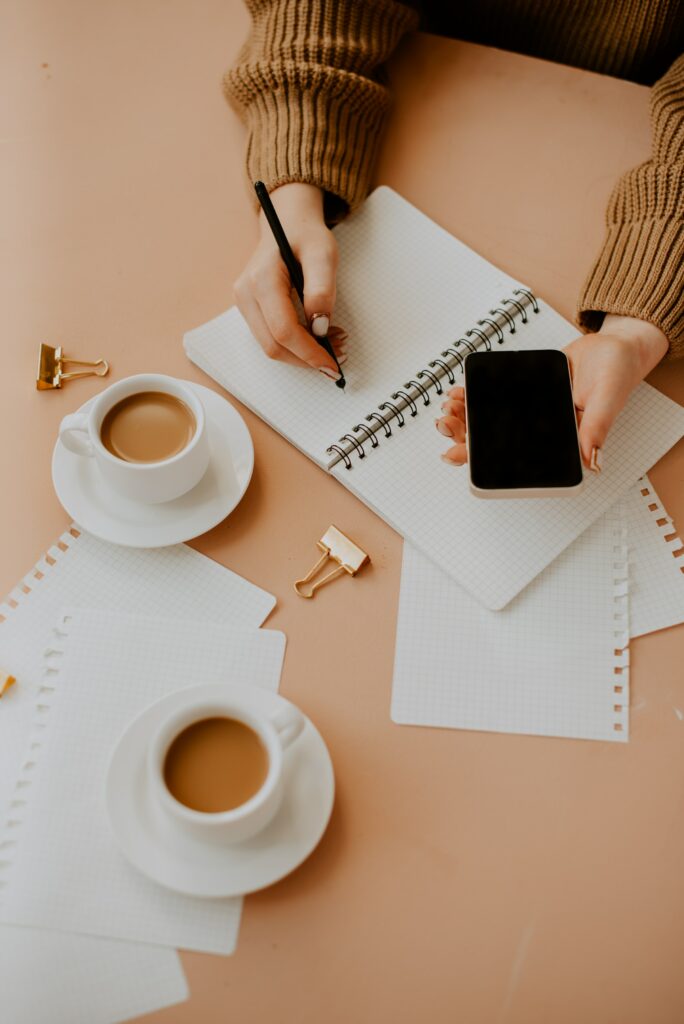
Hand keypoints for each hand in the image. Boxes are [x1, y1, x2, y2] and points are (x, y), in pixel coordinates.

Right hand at [234, 182, 345, 379]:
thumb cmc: (306, 235)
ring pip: (271, 346)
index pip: (283, 330)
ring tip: (333, 343)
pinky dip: (295, 345)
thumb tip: (320, 327)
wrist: (288, 222)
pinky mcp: (250, 309)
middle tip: (339, 354)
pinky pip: (270, 338)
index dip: (309, 352)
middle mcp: (246, 294)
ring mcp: (244, 303)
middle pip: (273, 346)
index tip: (333, 363)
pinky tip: (316, 336)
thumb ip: (322, 289)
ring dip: (302, 354)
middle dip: (307, 358)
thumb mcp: (324, 254)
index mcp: (262, 280)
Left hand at [436, 315, 668, 467]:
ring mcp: (531, 413)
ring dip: (466, 418)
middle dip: (464, 436)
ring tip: (448, 409)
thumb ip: (597, 428)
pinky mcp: (526, 393)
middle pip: (495, 441)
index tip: (455, 455)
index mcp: (560, 442)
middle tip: (444, 426)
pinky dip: (476, 396)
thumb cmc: (617, 373)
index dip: (483, 460)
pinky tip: (460, 394)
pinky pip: (496, 398)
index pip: (515, 460)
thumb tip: (590, 460)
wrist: (614, 346)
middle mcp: (541, 431)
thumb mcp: (608, 398)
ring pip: (491, 422)